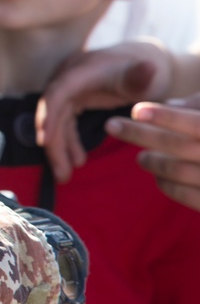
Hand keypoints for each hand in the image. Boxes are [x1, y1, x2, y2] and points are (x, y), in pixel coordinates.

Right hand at [35, 41, 171, 183]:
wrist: (140, 61)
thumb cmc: (142, 68)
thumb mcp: (144, 75)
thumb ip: (142, 76)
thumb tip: (148, 69)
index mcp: (81, 71)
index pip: (58, 93)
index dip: (49, 116)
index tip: (44, 141)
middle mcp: (68, 78)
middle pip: (52, 111)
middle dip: (53, 142)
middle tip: (61, 173)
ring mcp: (68, 89)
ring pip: (56, 120)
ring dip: (58, 147)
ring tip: (65, 175)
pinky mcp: (72, 99)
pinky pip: (64, 122)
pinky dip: (68, 141)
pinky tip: (77, 159)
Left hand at [104, 97, 199, 211]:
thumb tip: (168, 104)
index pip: (197, 124)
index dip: (167, 117)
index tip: (136, 109)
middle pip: (182, 146)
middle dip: (142, 134)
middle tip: (112, 125)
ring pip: (182, 172)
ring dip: (154, 162)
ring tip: (140, 157)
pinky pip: (191, 198)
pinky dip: (169, 186)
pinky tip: (159, 178)